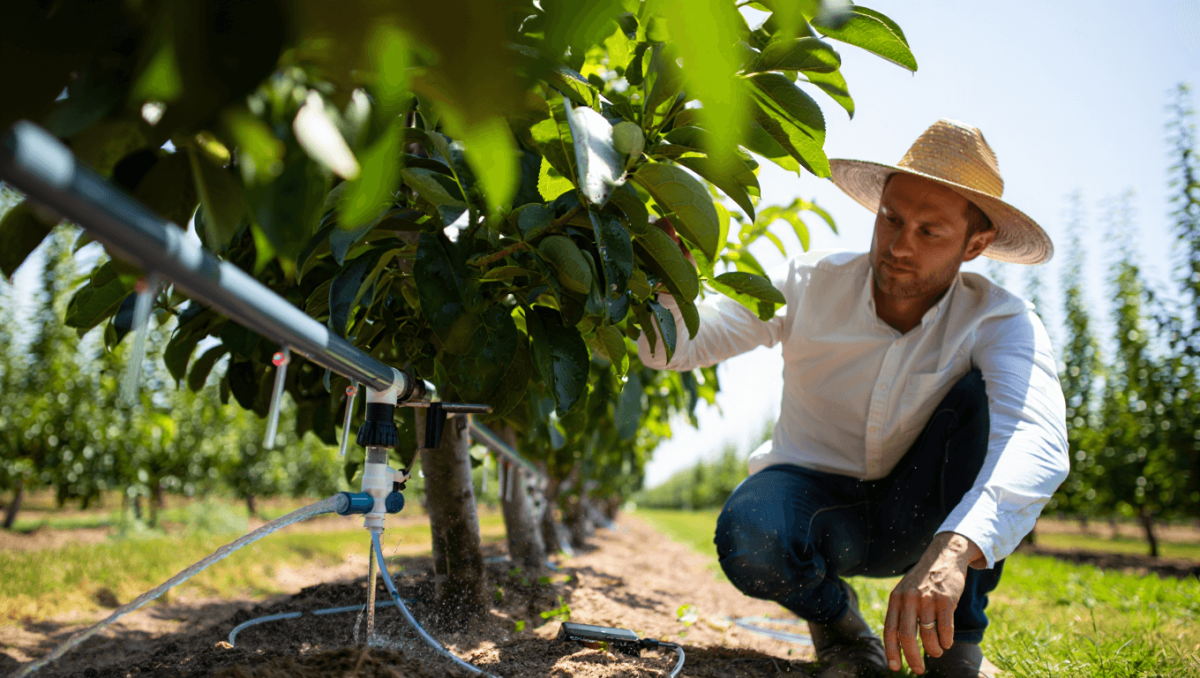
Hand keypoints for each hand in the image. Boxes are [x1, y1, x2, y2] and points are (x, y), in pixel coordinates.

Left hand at [883, 532, 984, 673]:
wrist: (944, 556)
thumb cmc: (924, 580)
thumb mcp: (906, 591)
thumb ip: (901, 612)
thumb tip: (899, 645)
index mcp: (896, 598)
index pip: (890, 629)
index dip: (891, 651)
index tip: (894, 667)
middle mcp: (909, 598)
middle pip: (907, 636)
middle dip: (912, 657)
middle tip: (919, 670)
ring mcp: (927, 598)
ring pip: (927, 634)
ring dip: (933, 649)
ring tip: (936, 652)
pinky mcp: (946, 599)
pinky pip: (945, 628)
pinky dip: (946, 641)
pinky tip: (947, 643)